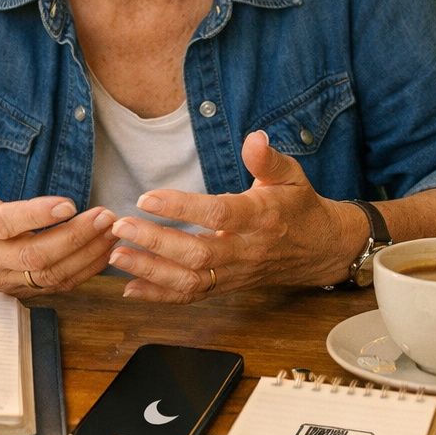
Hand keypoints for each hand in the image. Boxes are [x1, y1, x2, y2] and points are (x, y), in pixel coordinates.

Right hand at [0, 121, 115, 295]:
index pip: (4, 224)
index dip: (36, 216)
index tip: (68, 204)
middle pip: (34, 255)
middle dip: (74, 237)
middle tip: (104, 216)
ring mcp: (3, 278)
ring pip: (49, 274)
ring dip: (86, 255)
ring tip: (112, 232)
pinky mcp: (18, 289)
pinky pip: (55, 286)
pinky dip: (84, 271)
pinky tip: (104, 251)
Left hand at [106, 131, 362, 302]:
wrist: (319, 249)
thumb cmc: (298, 206)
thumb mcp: (291, 176)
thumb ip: (268, 160)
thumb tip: (254, 138)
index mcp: (260, 218)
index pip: (218, 215)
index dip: (182, 208)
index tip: (147, 198)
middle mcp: (245, 250)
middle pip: (197, 254)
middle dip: (155, 243)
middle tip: (120, 227)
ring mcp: (234, 273)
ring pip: (190, 280)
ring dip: (150, 271)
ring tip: (116, 255)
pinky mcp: (226, 286)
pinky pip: (191, 296)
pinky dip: (159, 296)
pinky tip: (128, 288)